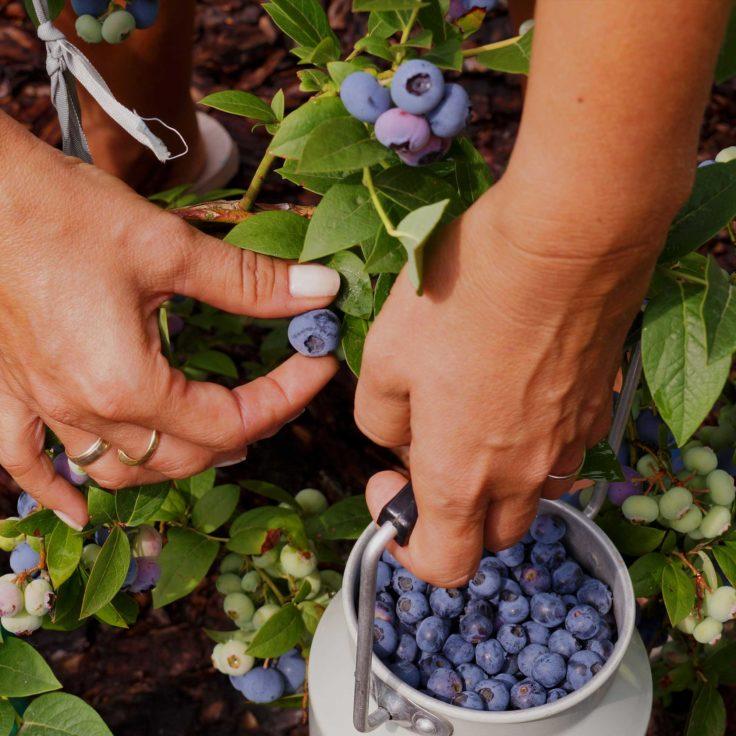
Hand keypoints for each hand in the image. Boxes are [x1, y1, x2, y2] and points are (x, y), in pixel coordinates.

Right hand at [0, 117, 340, 529]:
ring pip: (118, 470)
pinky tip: (79, 511)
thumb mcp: (169, 247)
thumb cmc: (60, 212)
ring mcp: (39, 408)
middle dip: (242, 428)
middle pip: (182, 454)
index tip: (317, 365)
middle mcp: (83, 411)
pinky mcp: (7, 392)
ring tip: (211, 441)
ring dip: (172, 461)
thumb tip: (320, 290)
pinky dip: (58, 490)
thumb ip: (249, 282)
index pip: (230, 421)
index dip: (286, 398)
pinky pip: (26, 464)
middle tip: (278, 391)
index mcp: (126, 384)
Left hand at [355, 184, 659, 586]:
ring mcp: (570, 444)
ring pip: (530, 494)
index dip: (406, 545)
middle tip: (426, 449)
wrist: (563, 242)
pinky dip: (532, 442)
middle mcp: (522, 476)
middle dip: (452, 512)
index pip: (443, 564)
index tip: (386, 486)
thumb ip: (378, 419)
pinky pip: (561, 450)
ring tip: (472, 412)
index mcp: (460, 476)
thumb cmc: (462, 298)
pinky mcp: (598, 407)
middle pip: (490, 535)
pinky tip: (514, 385)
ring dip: (496, 479)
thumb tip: (398, 439)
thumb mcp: (384, 356)